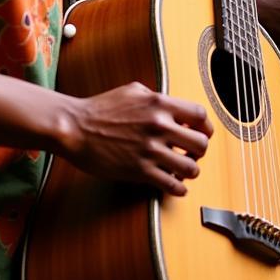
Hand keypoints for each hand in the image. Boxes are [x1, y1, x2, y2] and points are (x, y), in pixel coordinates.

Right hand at [62, 81, 212, 195]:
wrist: (75, 127)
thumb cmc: (101, 108)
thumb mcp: (134, 90)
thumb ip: (158, 98)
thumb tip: (175, 108)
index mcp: (160, 104)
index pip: (200, 115)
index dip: (205, 127)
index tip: (202, 133)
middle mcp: (159, 126)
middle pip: (201, 143)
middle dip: (199, 151)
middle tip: (192, 154)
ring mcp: (150, 150)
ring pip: (190, 168)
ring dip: (190, 171)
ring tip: (183, 170)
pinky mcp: (140, 171)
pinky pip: (172, 185)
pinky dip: (178, 189)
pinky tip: (174, 185)